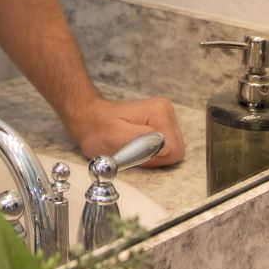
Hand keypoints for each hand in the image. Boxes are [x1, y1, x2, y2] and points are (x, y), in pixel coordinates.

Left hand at [68, 97, 185, 167]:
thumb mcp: (115, 136)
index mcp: (159, 111)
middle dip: (154, 158)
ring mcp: (166, 116)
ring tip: (133, 148)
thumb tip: (167, 147)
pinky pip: (167, 148)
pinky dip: (153, 153)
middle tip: (132, 151)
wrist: (92, 120)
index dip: (153, 158)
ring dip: (153, 156)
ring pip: (172, 151)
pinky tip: (138, 146)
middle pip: (176, 150)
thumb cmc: (99, 130)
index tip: (133, 152)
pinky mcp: (163, 124)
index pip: (173, 150)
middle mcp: (166, 110)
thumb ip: (142, 141)